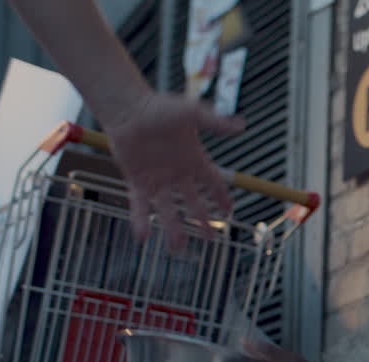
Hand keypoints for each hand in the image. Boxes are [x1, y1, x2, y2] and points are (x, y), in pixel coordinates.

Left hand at [100, 91, 244, 245]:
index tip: (229, 212)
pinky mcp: (137, 180)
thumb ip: (215, 122)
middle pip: (193, 203)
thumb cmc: (159, 107)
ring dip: (173, 228)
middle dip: (202, 221)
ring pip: (168, 209)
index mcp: (194, 160)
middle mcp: (177, 173)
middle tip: (210, 238)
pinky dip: (140, 220)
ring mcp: (157, 179)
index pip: (213, 183)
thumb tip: (241, 126)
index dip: (222, 197)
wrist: (127, 108)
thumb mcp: (191, 114)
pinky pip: (140, 204)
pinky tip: (142, 237)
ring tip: (178, 247)